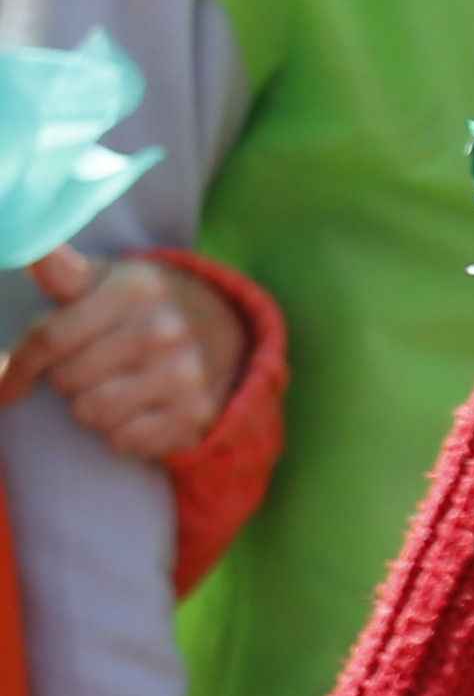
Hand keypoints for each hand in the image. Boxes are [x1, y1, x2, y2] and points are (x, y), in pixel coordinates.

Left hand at [0, 254, 240, 461]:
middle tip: (85, 370)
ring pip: (92, 413)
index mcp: (136, 289)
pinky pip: (124, 440)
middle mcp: (164, 329)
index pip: (49, 338)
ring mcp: (184, 374)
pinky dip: (120, 432)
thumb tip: (35, 255)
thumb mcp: (108, 279)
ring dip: (90, 408)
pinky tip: (135, 410)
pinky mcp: (195, 413)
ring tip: (110, 389)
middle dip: (65, 379)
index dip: (18, 366)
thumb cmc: (144, 305)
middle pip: (67, 380)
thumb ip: (63, 272)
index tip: (5, 385)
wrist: (229, 329)